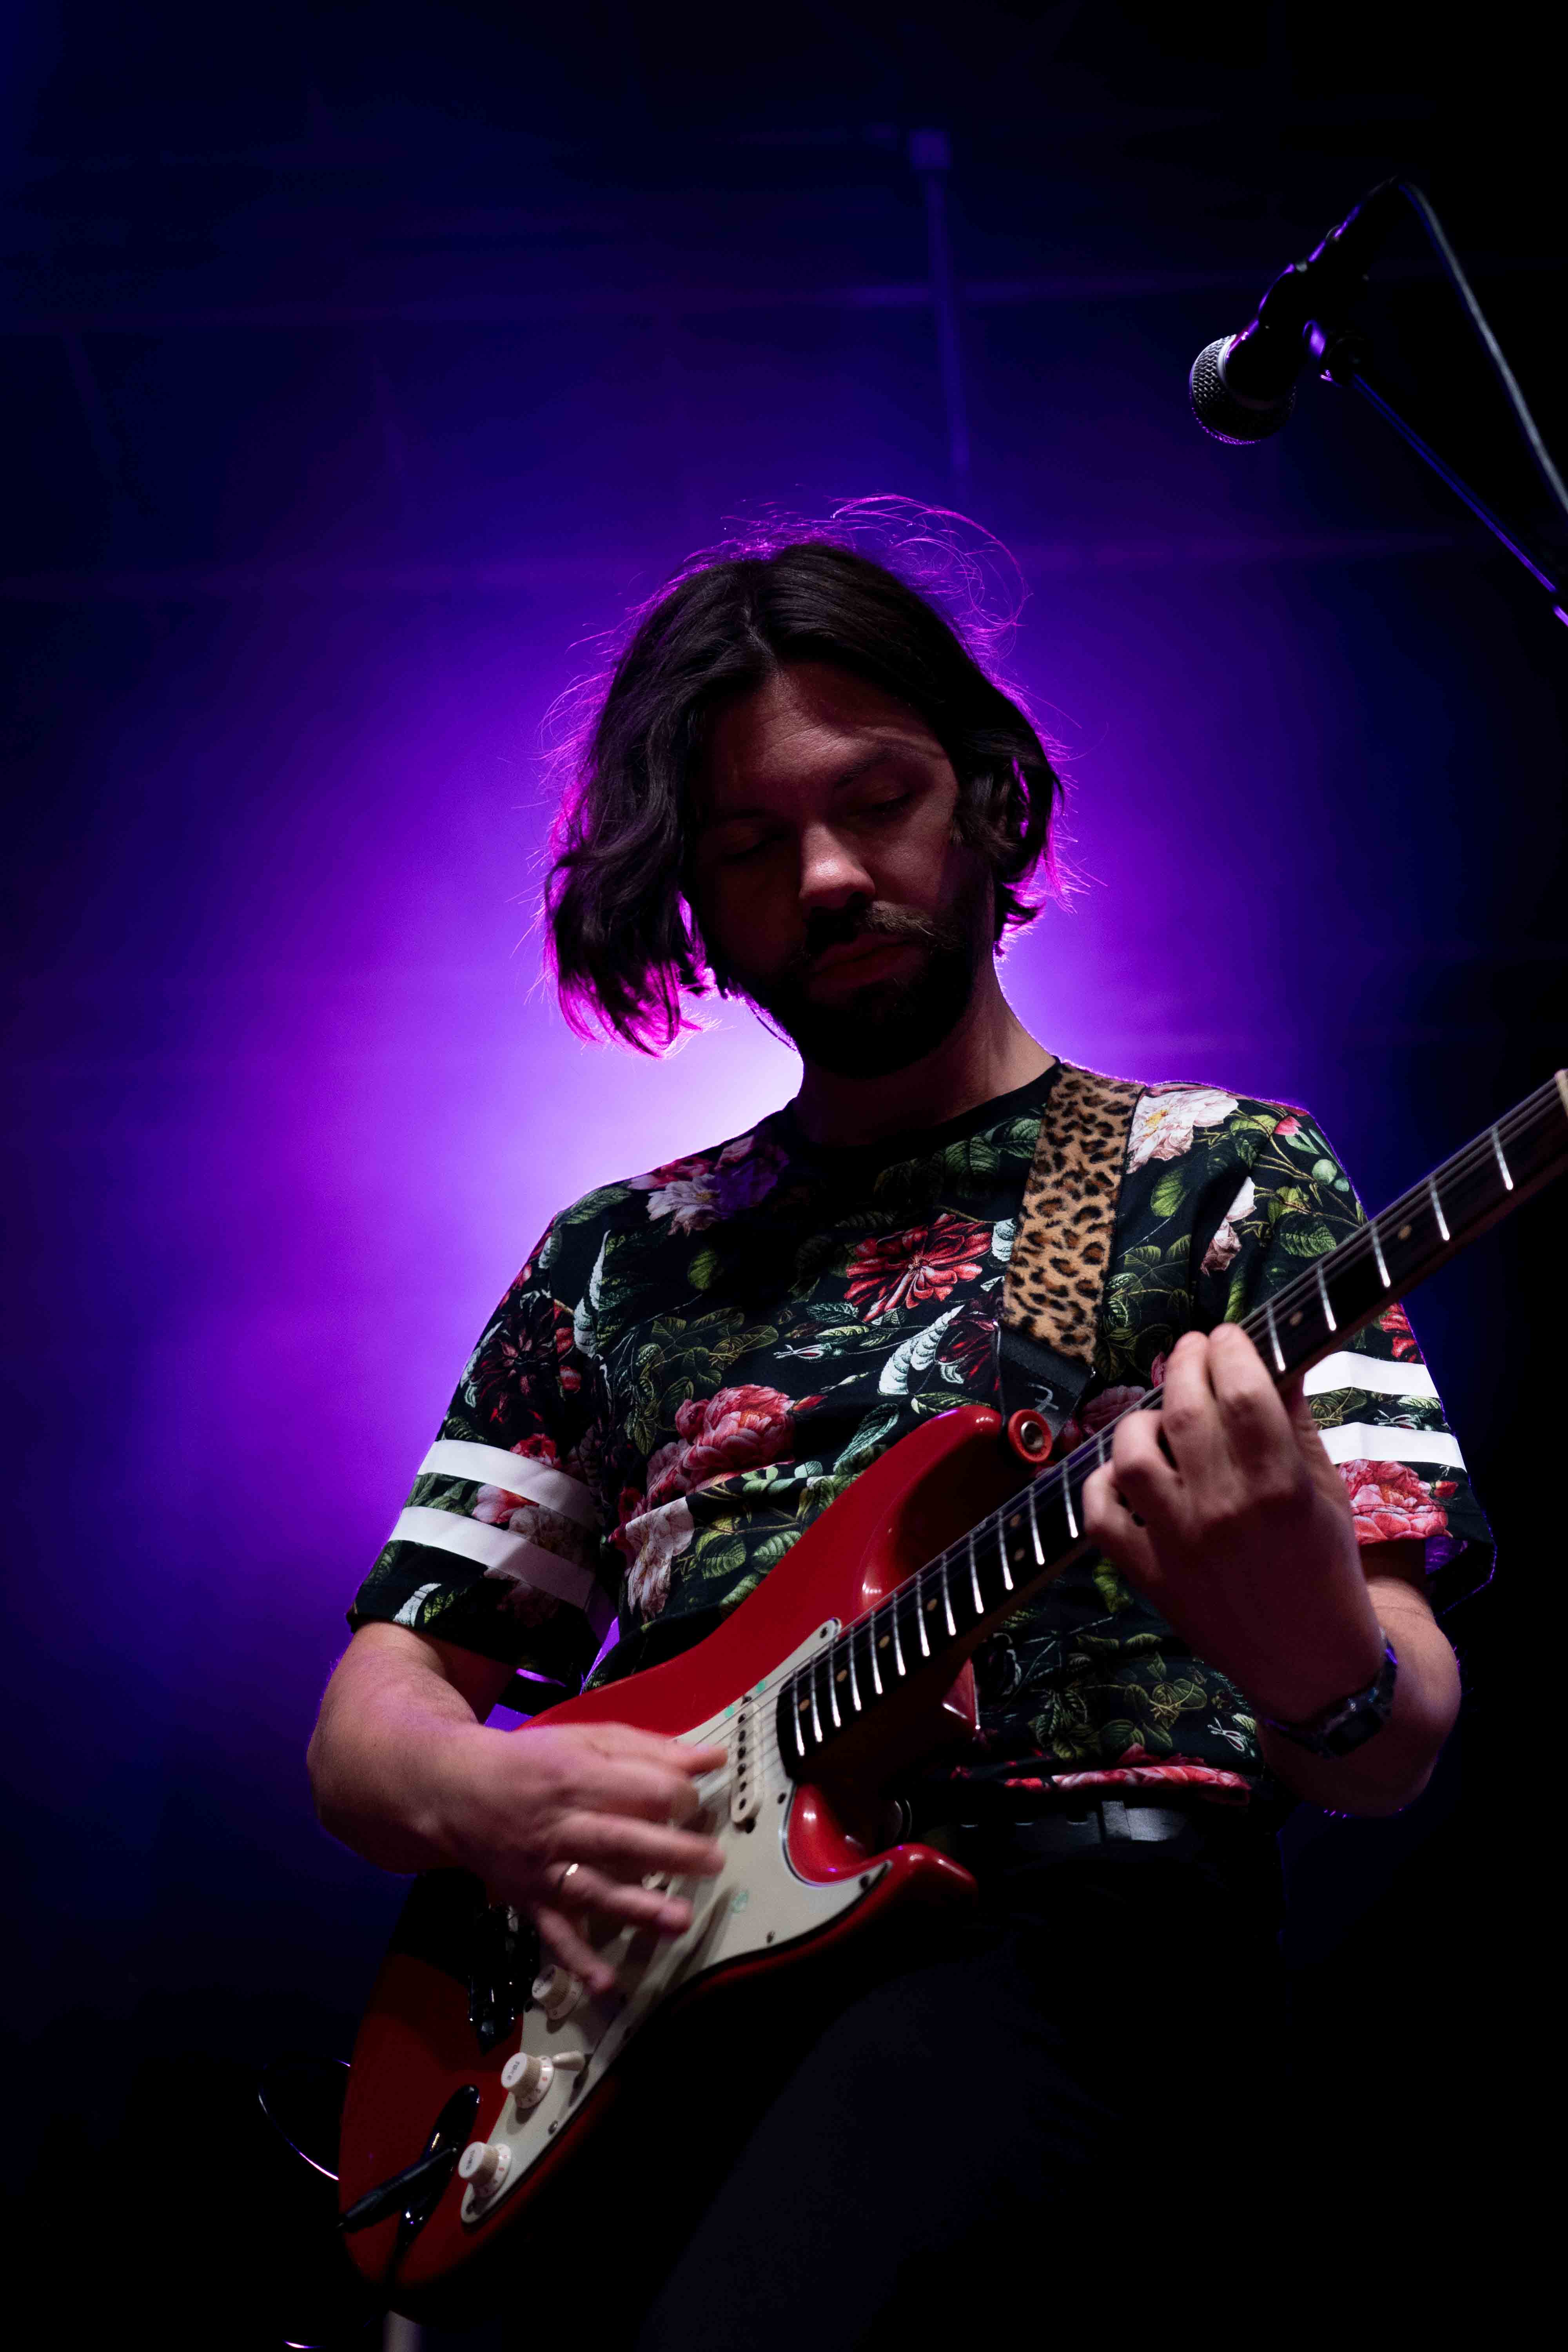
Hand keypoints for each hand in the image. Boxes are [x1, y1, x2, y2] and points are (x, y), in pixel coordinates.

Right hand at [436, 1719, 726, 1992]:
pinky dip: (577, 1960)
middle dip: (667, 1852)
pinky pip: (554, 1933)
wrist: (458, 1791)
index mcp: (577, 1776)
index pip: (635, 1788)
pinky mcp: (531, 1900)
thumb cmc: (535, 1761)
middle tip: (713, 1861)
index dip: (673, 1795)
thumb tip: (712, 1760)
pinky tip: (605, 1983)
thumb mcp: (589, 1739)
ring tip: (679, 1920)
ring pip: (592, 1889)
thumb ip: (651, 1751)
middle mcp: (560, 1825)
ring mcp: (544, 1868)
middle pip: (619, 1839)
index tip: (694, 1803)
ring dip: (635, 1908)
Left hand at [1081, 1324, 1384, 1721]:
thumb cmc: (1326, 1566)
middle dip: (1185, 1363)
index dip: (1229, 1349)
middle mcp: (1223, 1511)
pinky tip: (1127, 1473)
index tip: (1226, 1335)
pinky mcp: (1148, 1576)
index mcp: (1280, 1488)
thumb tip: (1272, 1356)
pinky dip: (1104, 1483)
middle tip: (1192, 1350)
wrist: (1310, 1664)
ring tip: (1161, 1417)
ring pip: (1132, 1455)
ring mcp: (1178, 1545)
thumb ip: (1295, 1421)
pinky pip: (1101, 1514)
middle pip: (1184, 1411)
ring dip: (1140, 1421)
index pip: (1242, 1390)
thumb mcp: (1326, 1491)